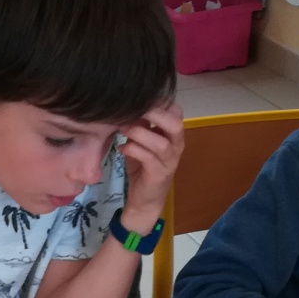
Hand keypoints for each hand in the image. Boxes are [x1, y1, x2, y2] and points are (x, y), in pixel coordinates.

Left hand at [117, 103, 184, 231]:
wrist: (145, 199)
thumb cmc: (142, 167)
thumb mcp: (141, 141)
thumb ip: (139, 125)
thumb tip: (127, 105)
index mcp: (173, 135)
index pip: (176, 112)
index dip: (159, 102)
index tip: (138, 98)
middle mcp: (176, 146)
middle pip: (175, 124)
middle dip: (154, 113)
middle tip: (133, 109)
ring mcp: (169, 161)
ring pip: (160, 143)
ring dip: (139, 133)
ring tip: (122, 128)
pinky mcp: (159, 175)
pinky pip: (148, 158)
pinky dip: (133, 150)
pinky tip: (122, 147)